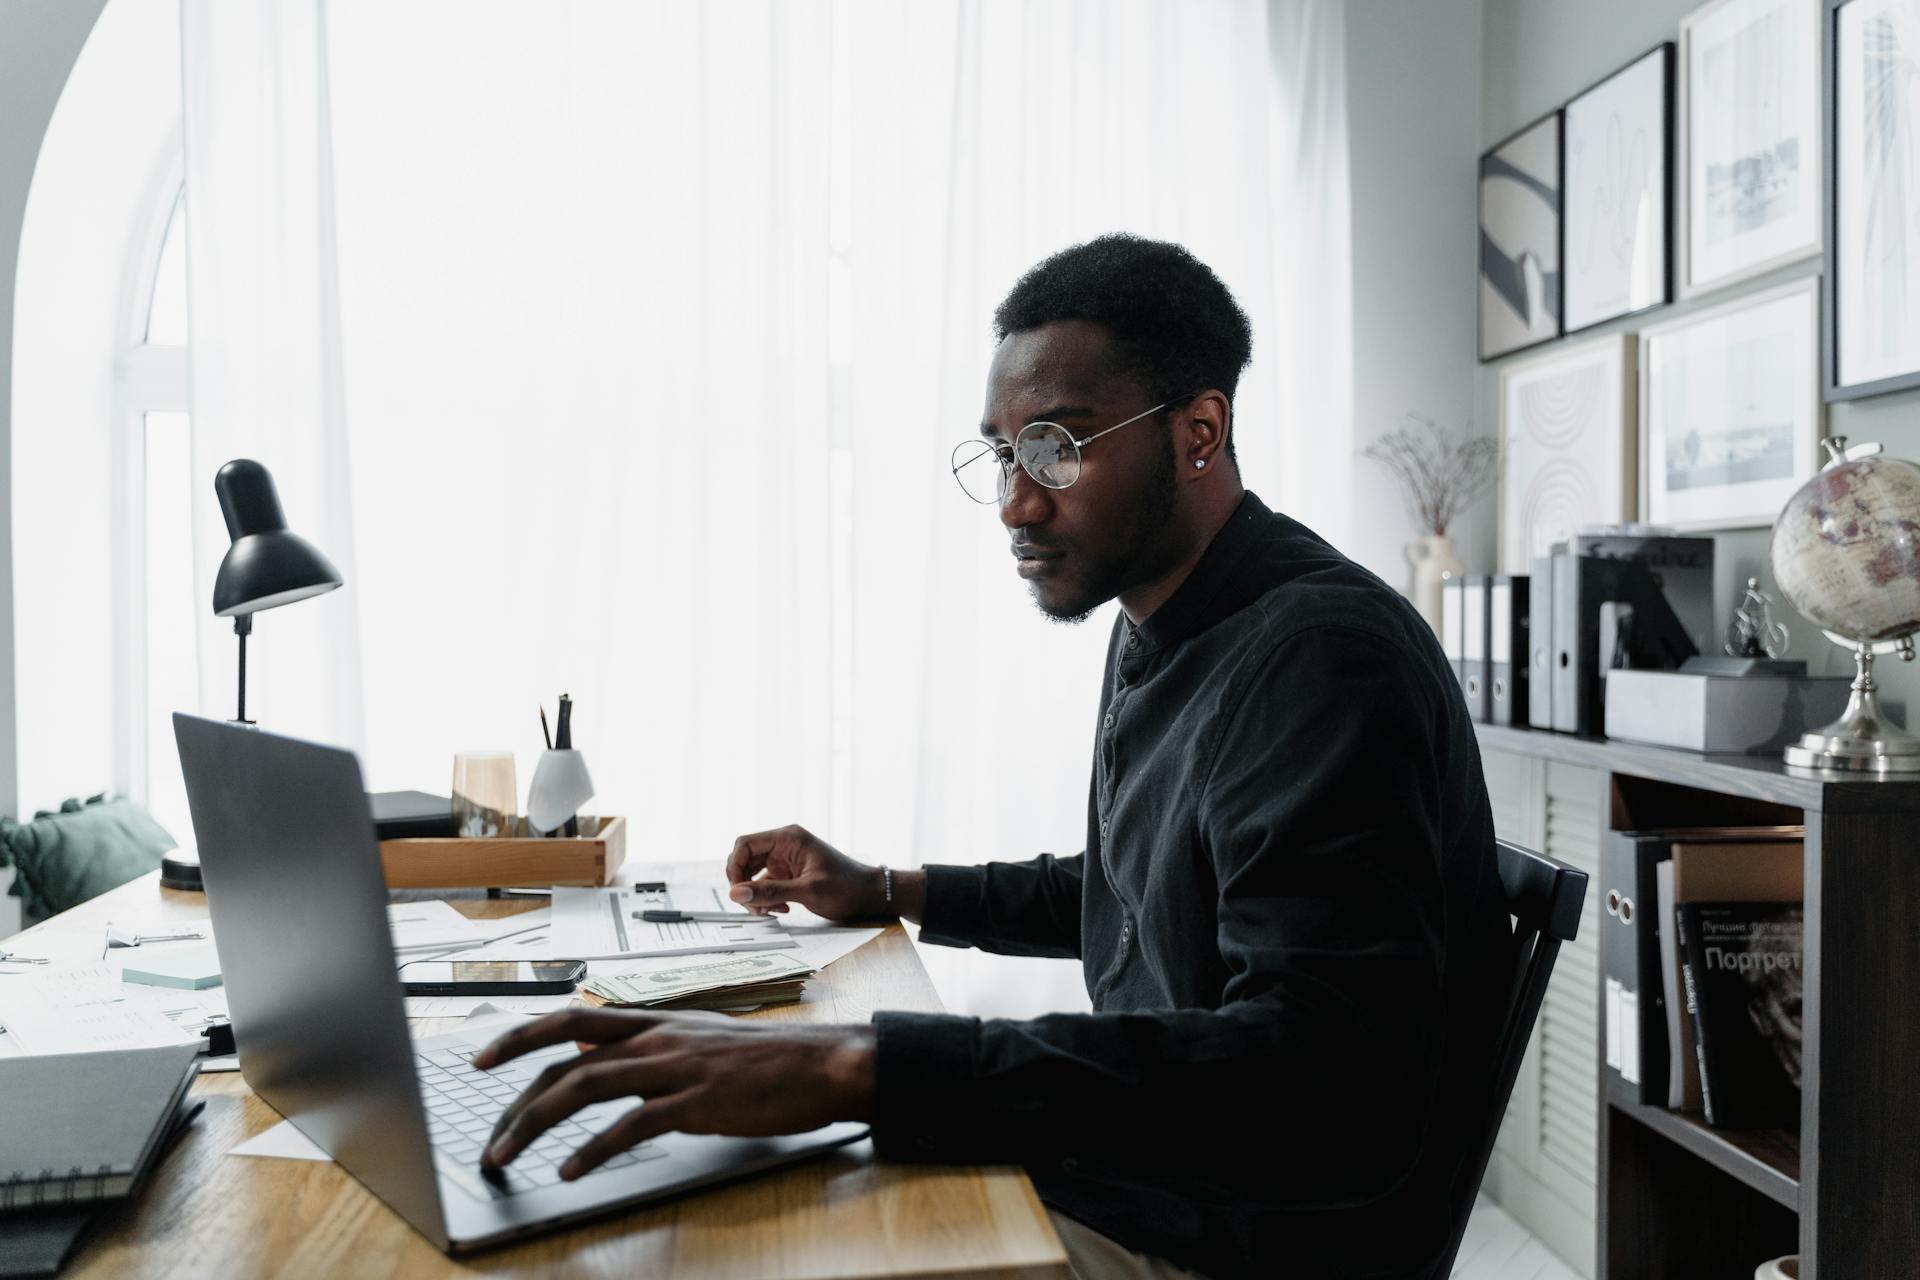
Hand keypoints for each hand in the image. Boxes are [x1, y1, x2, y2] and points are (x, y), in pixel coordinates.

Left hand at [473, 1008, 874, 1179]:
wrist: (823, 1063)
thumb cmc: (769, 1060)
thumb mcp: (701, 1041)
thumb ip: (652, 1048)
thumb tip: (603, 1055)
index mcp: (656, 1023)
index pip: (572, 1019)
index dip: (522, 1035)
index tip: (484, 1056)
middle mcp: (657, 1039)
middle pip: (565, 1056)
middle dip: (514, 1092)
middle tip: (487, 1130)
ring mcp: (675, 1069)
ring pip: (585, 1087)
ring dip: (536, 1124)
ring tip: (507, 1156)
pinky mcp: (696, 1103)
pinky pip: (632, 1126)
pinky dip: (594, 1150)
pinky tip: (572, 1171)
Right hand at [725, 824, 885, 920]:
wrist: (869, 895)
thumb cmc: (846, 887)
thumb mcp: (808, 891)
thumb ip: (771, 892)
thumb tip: (735, 893)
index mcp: (788, 838)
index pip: (745, 844)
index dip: (735, 867)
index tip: (738, 892)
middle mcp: (783, 846)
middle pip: (745, 860)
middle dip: (744, 885)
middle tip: (754, 906)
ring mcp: (785, 861)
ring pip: (753, 875)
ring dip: (755, 895)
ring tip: (769, 910)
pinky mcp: (788, 876)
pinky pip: (765, 886)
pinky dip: (767, 899)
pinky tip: (782, 910)